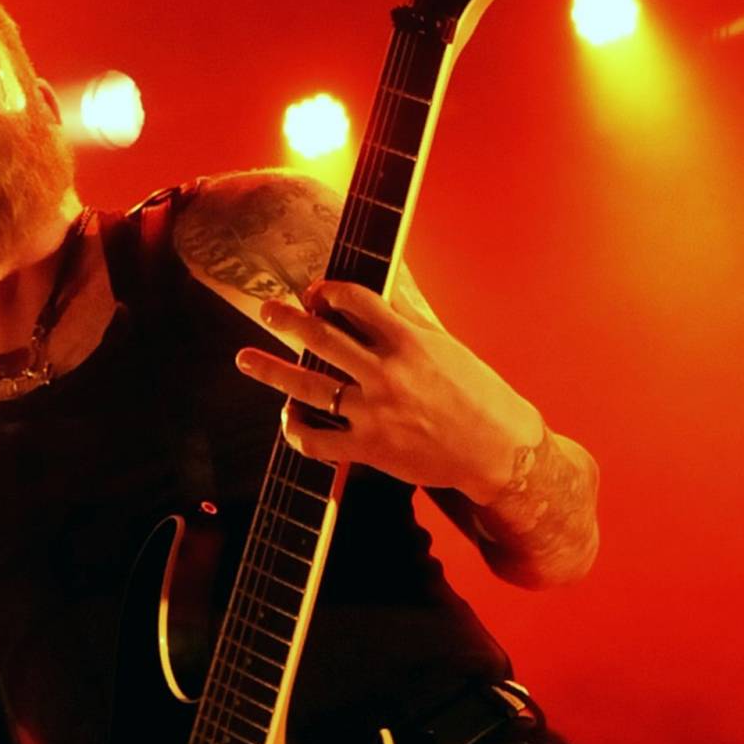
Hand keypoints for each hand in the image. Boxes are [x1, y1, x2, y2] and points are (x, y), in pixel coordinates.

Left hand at [234, 279, 542, 504]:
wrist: (497, 451)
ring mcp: (374, 414)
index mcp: (409, 342)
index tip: (316, 292)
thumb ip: (408, 322)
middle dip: (287, 321)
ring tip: (245, 358)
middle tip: (267, 311)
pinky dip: (296, 429)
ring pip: (308, 387)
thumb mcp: (446, 348)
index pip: (356, 302)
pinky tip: (288, 417)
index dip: (329, 292)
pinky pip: (317, 440)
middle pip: (321, 338)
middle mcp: (387, 374)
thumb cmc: (478, 395)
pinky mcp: (369, 449)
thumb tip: (380, 293)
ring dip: (271, 370)